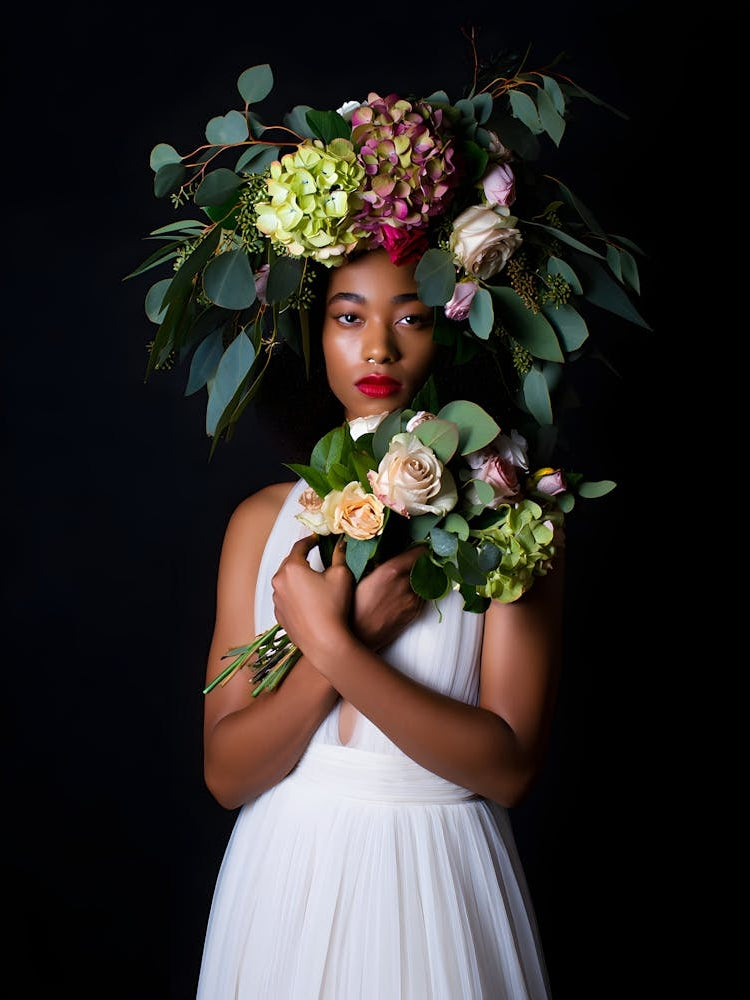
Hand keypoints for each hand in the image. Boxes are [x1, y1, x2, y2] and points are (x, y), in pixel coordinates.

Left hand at [271, 534, 353, 653]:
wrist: (325, 642)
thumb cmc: (333, 608)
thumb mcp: (341, 575)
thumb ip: (339, 555)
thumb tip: (341, 544)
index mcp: (292, 568)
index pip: (300, 546)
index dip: (310, 540)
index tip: (316, 539)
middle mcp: (280, 582)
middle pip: (290, 563)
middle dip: (302, 558)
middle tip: (315, 556)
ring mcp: (278, 600)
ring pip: (287, 581)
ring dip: (298, 578)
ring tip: (313, 581)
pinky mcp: (280, 615)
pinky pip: (286, 598)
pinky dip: (295, 595)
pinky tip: (309, 600)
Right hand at [352, 546, 424, 649]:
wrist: (358, 636)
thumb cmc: (353, 608)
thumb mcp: (359, 577)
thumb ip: (376, 562)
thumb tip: (384, 551)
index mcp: (391, 571)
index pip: (418, 552)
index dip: (420, 548)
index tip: (420, 546)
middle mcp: (405, 584)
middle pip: (422, 566)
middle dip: (418, 562)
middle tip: (412, 561)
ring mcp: (412, 600)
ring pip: (423, 582)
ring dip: (418, 578)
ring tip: (404, 579)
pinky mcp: (414, 613)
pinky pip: (421, 596)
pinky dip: (416, 592)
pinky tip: (402, 594)